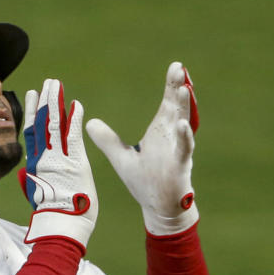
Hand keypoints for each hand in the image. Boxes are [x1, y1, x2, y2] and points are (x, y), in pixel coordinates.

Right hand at [20, 79, 97, 250]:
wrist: (62, 226)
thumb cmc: (54, 216)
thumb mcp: (38, 195)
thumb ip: (33, 181)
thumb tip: (26, 175)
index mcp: (35, 165)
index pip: (33, 132)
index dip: (33, 112)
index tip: (33, 95)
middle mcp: (44, 158)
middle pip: (43, 123)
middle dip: (46, 101)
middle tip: (49, 82)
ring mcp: (58, 159)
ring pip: (55, 125)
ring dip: (57, 103)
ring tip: (58, 85)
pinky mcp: (74, 162)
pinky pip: (72, 136)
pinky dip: (73, 119)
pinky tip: (76, 105)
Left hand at [86, 62, 199, 235]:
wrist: (159, 208)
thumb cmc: (144, 182)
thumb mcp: (121, 158)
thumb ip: (108, 140)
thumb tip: (89, 122)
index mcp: (160, 132)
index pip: (167, 104)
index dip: (171, 85)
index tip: (175, 66)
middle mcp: (172, 137)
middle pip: (177, 108)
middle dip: (178, 88)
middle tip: (179, 68)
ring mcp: (178, 151)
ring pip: (184, 124)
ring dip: (183, 107)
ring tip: (183, 88)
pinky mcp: (180, 166)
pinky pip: (184, 150)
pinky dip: (184, 138)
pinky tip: (182, 126)